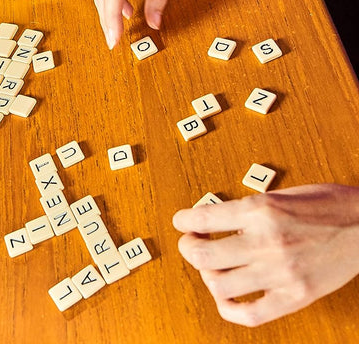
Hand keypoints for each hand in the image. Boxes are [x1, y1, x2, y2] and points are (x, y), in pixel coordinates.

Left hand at [173, 184, 358, 326]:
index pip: (202, 219)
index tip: (181, 223)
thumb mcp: (281, 195)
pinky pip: (249, 313)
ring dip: (207, 276)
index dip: (183, 222)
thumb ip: (247, 211)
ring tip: (212, 268)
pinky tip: (226, 296)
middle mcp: (267, 242)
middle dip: (188, 249)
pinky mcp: (295, 296)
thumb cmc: (329, 205)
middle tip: (191, 244)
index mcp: (261, 210)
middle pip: (203, 256)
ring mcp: (280, 272)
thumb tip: (214, 223)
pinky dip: (229, 307)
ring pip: (219, 284)